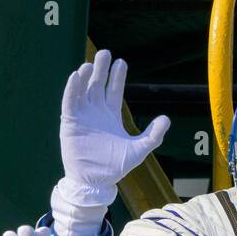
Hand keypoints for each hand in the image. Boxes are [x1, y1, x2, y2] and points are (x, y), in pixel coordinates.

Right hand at [59, 49, 169, 205]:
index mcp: (111, 115)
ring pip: (83, 90)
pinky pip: (70, 102)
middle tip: (105, 53)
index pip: (114, 90)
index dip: (117, 76)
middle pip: (97, 85)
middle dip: (101, 69)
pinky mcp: (70, 123)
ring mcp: (82, 116)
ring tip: (90, 64)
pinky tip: (76, 76)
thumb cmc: (116, 167)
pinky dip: (72, 89)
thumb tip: (166, 118)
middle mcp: (96, 112)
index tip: (122, 62)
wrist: (96, 182)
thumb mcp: (139, 149)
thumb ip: (153, 135)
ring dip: (86, 77)